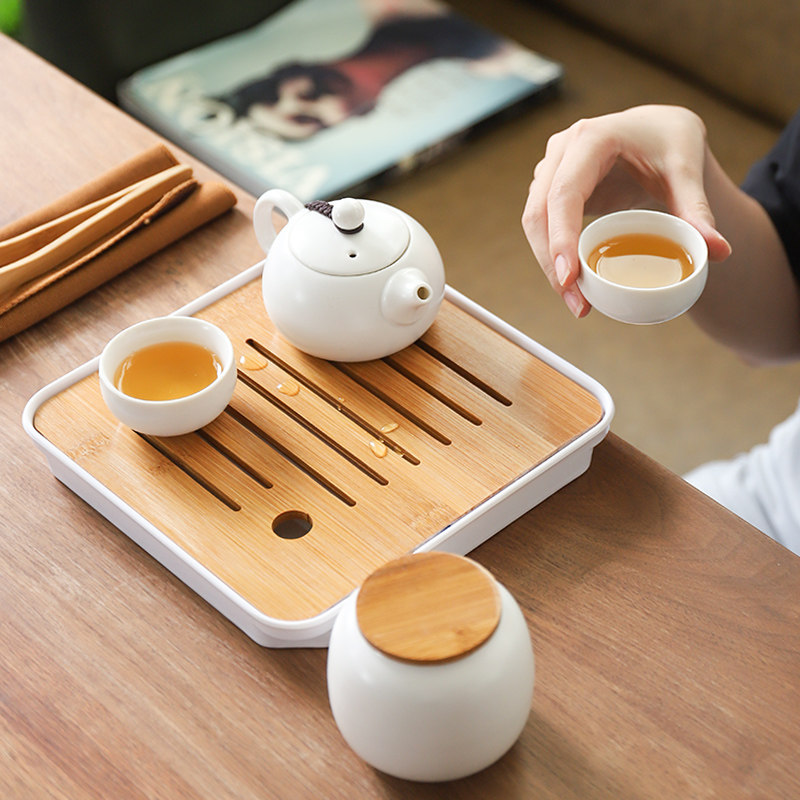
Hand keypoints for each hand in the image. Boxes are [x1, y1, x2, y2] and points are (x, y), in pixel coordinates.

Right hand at [521, 105, 731, 316]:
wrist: (657, 130)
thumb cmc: (669, 141)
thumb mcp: (687, 169)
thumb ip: (698, 210)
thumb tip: (718, 251)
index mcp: (591, 138)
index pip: (564, 193)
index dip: (561, 238)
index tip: (569, 278)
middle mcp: (561, 151)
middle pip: (538, 214)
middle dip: (552, 264)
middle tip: (577, 304)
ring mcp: (550, 170)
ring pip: (534, 223)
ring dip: (549, 266)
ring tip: (577, 302)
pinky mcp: (549, 188)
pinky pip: (542, 226)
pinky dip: (554, 257)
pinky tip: (574, 284)